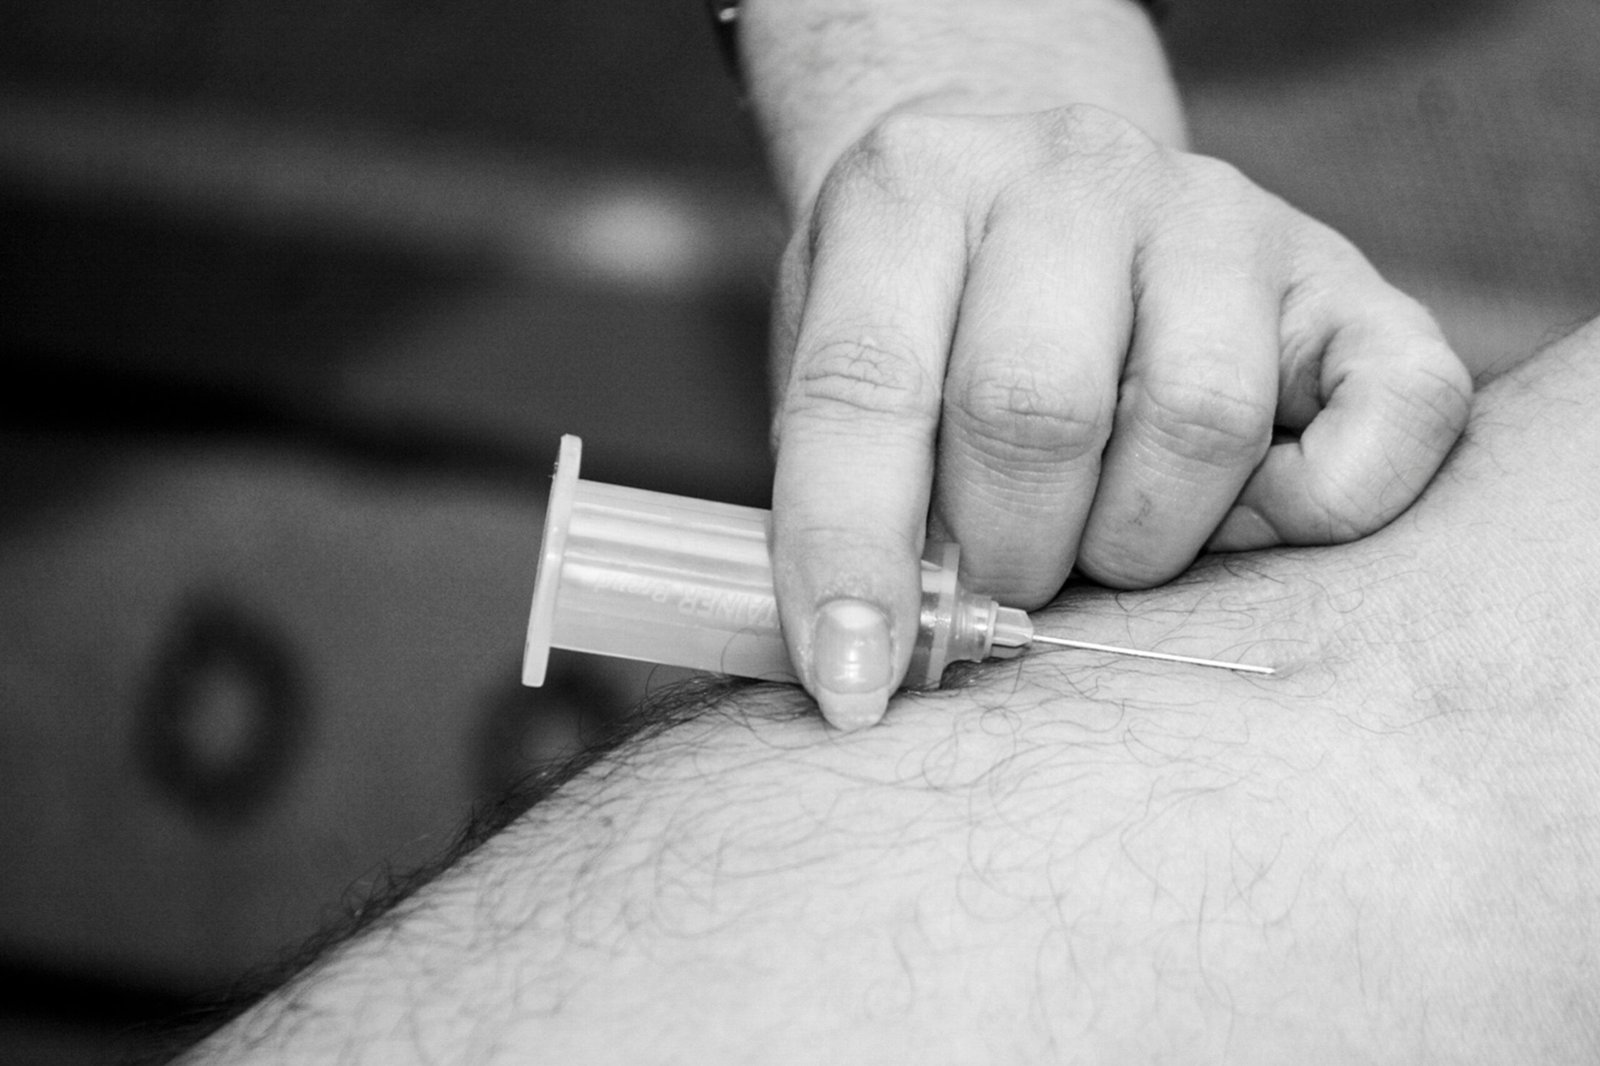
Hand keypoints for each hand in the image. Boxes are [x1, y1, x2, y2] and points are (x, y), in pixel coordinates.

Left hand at [768, 104, 1471, 729]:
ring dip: (1139, 540)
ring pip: (1200, 422)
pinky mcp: (1346, 281)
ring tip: (1098, 530)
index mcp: (913, 189)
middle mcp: (1073, 173)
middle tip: (998, 573)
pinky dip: (1319, 511)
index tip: (846, 684)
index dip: (848, 554)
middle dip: (1005, 549)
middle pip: (1035, 410)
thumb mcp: (834, 363)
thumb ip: (839, 485)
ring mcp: (1222, 215)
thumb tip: (856, 659)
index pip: (864, 387)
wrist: (1035, 192)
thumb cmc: (926, 317)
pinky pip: (1394, 414)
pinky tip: (1242, 514)